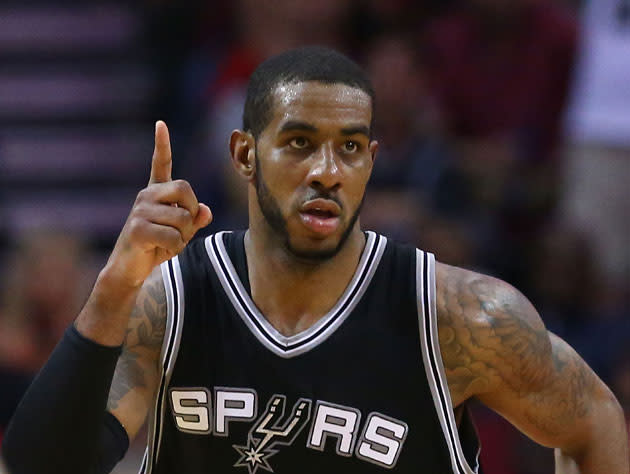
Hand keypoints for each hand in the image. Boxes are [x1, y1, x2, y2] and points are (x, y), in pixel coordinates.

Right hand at [104, 121, 211, 288]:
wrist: (128, 270)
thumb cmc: (156, 248)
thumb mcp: (181, 233)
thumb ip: (195, 220)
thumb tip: (206, 211)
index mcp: (155, 192)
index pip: (160, 164)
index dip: (162, 144)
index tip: (161, 124)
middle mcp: (146, 195)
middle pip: (186, 189)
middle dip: (192, 212)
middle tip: (182, 229)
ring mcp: (140, 210)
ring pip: (183, 218)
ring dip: (184, 237)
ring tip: (167, 243)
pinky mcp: (137, 229)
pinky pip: (174, 237)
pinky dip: (175, 249)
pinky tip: (160, 251)